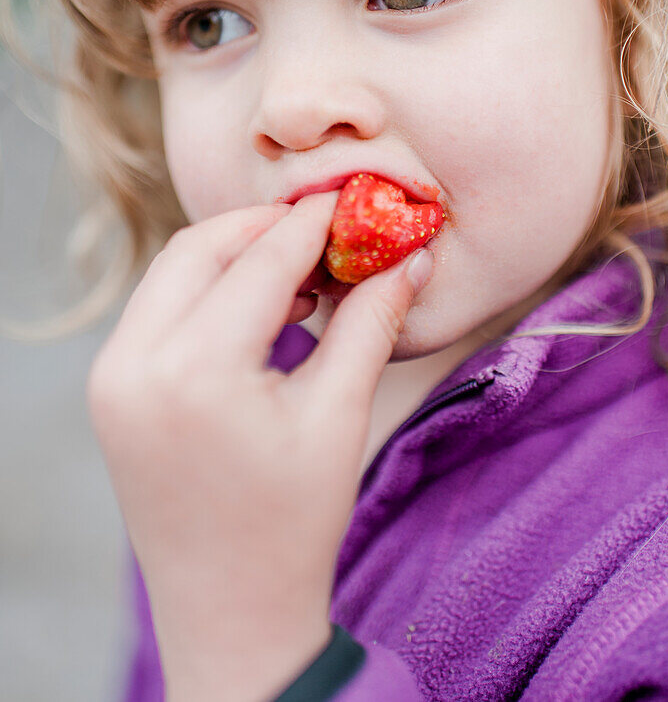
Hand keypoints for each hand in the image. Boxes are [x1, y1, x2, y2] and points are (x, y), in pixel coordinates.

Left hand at [86, 192, 433, 701]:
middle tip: (325, 230)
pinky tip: (259, 305)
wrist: (228, 612)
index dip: (313, 224)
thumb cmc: (294, 524)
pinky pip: (158, 308)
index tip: (350, 198)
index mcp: (195, 373)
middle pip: (200, 248)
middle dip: (265, 228)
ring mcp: (112, 377)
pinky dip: (206, 291)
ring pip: (172, 272)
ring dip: (233, 255)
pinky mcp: (111, 389)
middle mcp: (135, 365)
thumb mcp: (340, 416)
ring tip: (301, 271)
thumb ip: (372, 322)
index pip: (260, 262)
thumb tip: (412, 255)